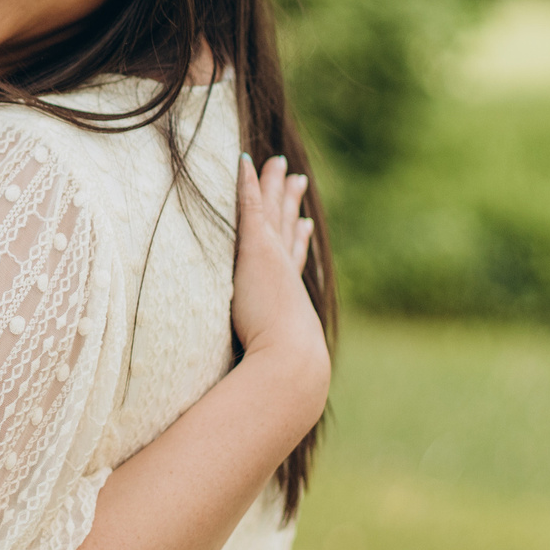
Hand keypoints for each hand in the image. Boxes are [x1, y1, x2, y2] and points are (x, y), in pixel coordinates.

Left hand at [231, 154, 324, 374]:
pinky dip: (248, 183)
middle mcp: (284, 272)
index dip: (299, 240)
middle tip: (296, 179)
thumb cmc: (277, 376)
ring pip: (272, 210)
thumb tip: (255, 388)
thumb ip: (260, 368)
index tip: (304, 224)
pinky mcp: (257, 248)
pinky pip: (250, 206)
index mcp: (288, 296)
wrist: (288, 365)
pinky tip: (244, 161)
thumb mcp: (268, 365)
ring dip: (273, 185)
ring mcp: (272, 257)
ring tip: (277, 164)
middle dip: (291, 203)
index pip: (294, 260)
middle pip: (289, 228)